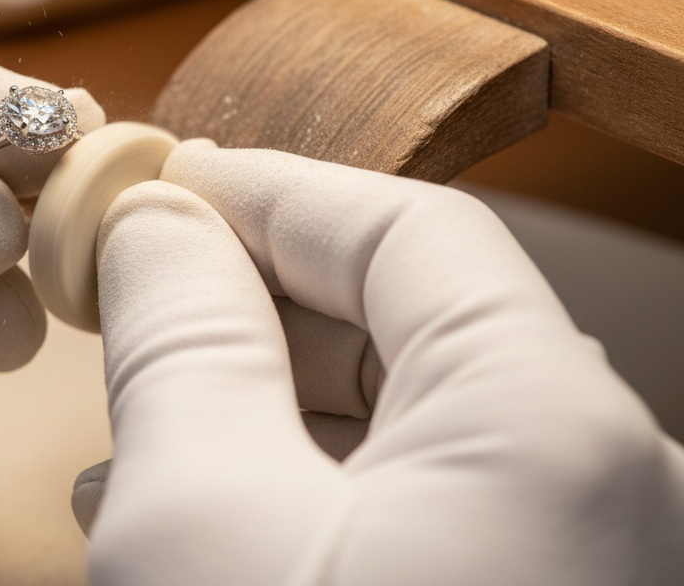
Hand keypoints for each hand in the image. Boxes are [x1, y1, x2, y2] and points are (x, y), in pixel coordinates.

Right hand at [75, 140, 683, 584]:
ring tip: (139, 426)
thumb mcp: (200, 516)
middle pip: (408, 319)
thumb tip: (154, 222)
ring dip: (258, 402)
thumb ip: (180, 339)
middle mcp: (601, 481)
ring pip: (401, 418)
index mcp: (550, 424)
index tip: (158, 185)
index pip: (405, 225)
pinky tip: (203, 505)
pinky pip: (412, 504)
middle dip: (251, 303)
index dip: (266, 191)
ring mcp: (570, 551)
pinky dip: (302, 484)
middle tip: (133, 305)